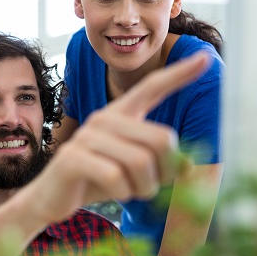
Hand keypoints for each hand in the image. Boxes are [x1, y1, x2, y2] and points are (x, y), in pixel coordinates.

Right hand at [24, 52, 211, 223]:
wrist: (51, 198)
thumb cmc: (95, 180)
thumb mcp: (131, 168)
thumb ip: (156, 161)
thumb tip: (190, 167)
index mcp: (119, 114)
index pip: (152, 87)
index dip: (180, 74)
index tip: (206, 57)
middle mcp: (104, 117)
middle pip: (162, 140)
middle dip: (164, 173)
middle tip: (151, 186)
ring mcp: (87, 136)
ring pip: (141, 163)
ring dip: (144, 188)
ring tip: (131, 191)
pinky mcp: (73, 157)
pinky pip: (116, 178)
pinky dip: (122, 192)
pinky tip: (112, 192)